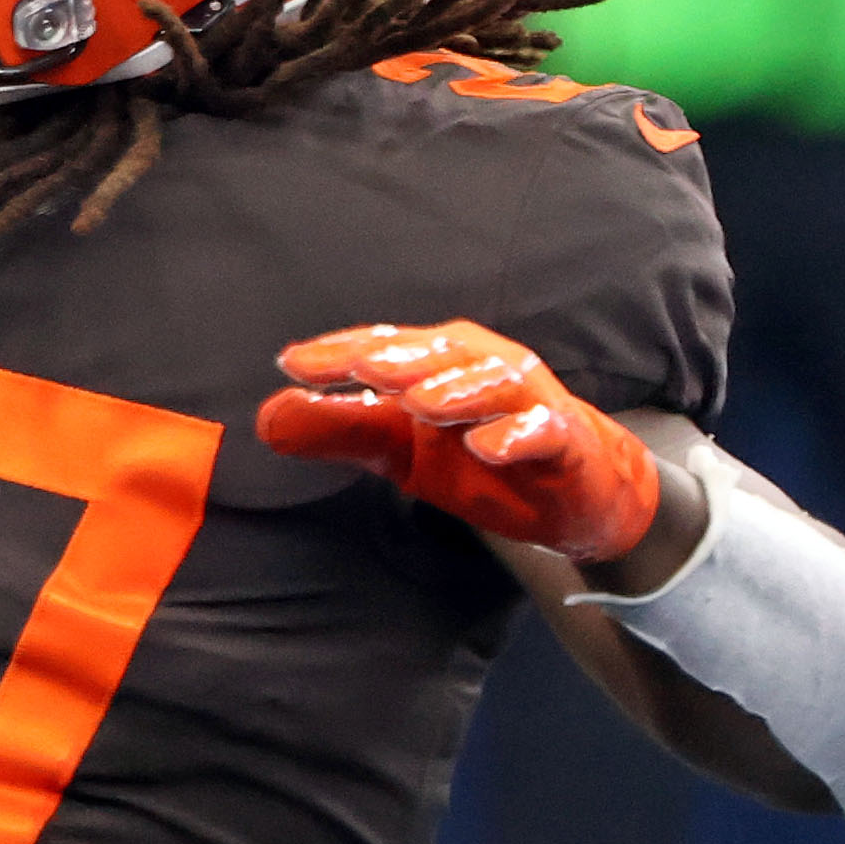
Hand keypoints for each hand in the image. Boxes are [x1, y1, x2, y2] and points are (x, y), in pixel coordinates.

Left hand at [261, 320, 662, 565]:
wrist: (577, 495)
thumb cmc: (483, 456)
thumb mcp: (399, 451)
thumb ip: (339, 430)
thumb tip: (267, 419)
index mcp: (436, 361)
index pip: (381, 348)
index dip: (336, 354)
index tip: (288, 364)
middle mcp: (480, 365)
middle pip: (435, 353)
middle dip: (396, 358)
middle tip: (358, 366)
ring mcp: (526, 399)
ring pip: (490, 382)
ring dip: (454, 389)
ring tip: (416, 404)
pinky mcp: (564, 438)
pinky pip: (540, 429)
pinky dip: (514, 434)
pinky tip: (485, 447)